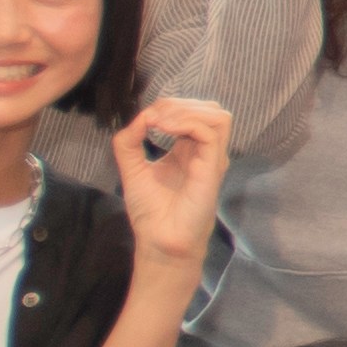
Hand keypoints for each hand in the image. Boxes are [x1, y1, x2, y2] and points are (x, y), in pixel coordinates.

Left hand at [106, 98, 229, 267]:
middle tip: (153, 120)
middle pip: (209, 109)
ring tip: (160, 124)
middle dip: (178, 104)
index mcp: (189, 151)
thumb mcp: (132, 168)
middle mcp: (205, 153)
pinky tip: (163, 131)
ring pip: (217, 116)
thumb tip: (140, 117)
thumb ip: (129, 142)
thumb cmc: (150, 212)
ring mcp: (212, 160)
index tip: (145, 121)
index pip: (192, 113)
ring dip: (185, 111)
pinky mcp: (212, 168)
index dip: (169, 107)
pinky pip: (209, 132)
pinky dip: (186, 123)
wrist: (159, 241)